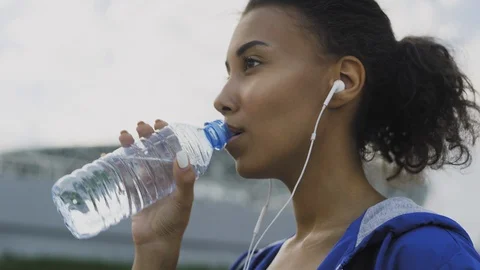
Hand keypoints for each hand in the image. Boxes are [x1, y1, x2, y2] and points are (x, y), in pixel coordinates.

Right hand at [118, 120, 196, 247]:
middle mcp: (164, 176)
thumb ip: (185, 180)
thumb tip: (182, 156)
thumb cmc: (173, 223)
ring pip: (139, 159)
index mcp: (178, 175)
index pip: (174, 148)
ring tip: (123, 135)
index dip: (167, 134)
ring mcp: (148, 183)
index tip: (159, 123)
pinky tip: (108, 155)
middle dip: (147, 136)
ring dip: (131, 146)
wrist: (155, 244)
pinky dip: (116, 163)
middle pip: (155, 150)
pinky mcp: (134, 192)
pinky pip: (124, 174)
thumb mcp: (182, 201)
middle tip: (140, 126)